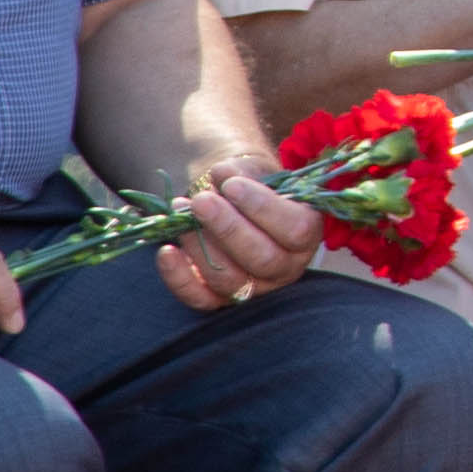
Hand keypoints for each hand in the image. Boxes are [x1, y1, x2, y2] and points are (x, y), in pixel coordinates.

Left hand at [154, 157, 320, 309]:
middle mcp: (286, 267)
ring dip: (201, 246)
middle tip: (202, 201)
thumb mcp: (252, 172)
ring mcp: (255, 288)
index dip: (263, 208)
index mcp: (306, 233)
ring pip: (230, 280)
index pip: (296, 229)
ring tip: (183, 212)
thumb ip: (241, 171)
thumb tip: (221, 176)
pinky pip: (201, 299)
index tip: (231, 185)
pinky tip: (167, 251)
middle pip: (263, 259)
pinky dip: (179, 278)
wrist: (231, 205)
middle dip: (228, 228)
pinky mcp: (222, 300)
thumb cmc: (249, 185)